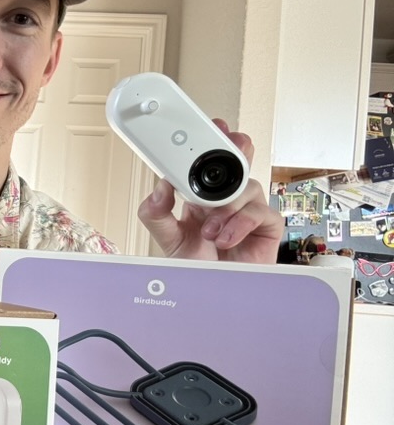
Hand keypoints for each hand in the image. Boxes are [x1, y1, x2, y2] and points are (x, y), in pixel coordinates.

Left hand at [137, 120, 283, 263]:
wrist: (212, 296)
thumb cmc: (196, 268)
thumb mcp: (168, 239)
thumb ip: (157, 213)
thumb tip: (160, 187)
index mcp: (202, 197)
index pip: (207, 164)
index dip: (209, 145)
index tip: (205, 128)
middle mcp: (227, 200)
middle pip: (238, 163)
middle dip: (235, 148)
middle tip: (230, 142)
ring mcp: (248, 211)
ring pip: (247, 187)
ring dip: (226, 207)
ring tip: (209, 231)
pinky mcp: (267, 227)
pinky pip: (261, 212)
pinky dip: (241, 223)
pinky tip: (225, 238)